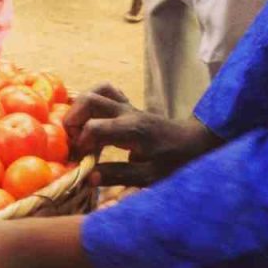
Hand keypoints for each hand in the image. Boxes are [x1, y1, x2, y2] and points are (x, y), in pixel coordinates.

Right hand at [63, 84, 221, 186]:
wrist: (195, 142)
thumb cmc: (174, 162)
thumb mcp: (149, 177)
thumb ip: (118, 176)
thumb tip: (89, 177)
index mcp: (132, 130)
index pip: (94, 127)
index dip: (79, 144)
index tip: (80, 160)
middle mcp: (128, 113)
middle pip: (90, 100)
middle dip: (72, 120)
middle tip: (72, 142)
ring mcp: (128, 106)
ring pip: (97, 91)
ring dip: (80, 107)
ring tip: (77, 129)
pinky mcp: (129, 106)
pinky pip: (106, 92)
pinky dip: (92, 102)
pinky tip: (90, 120)